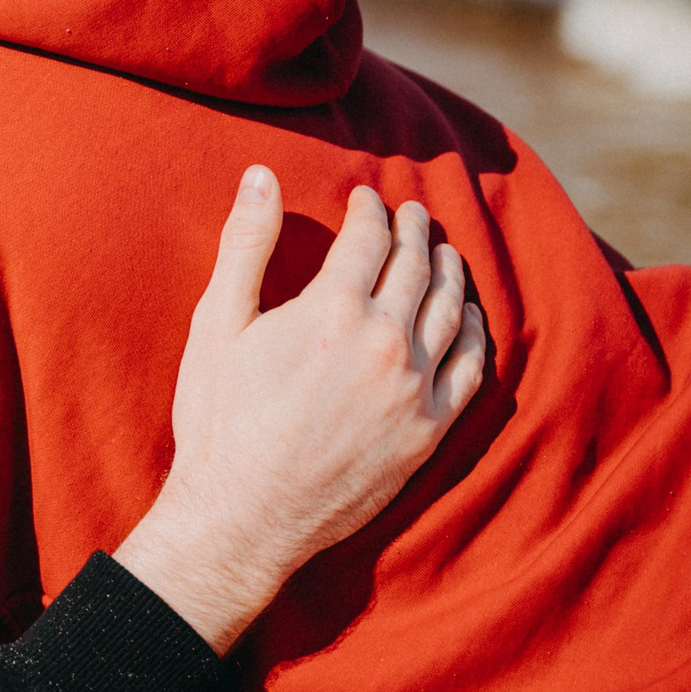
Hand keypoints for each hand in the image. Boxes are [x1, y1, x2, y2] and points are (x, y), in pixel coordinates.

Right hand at [112, 166, 486, 655]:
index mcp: (330, 311)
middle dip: (414, 230)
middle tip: (412, 212)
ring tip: (443, 251)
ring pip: (450, 310)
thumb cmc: (219, 419)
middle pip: (416, 266)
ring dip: (450, 271)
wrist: (243, 517)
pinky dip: (473, 331)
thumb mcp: (217, 324)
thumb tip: (261, 175)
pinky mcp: (429, 430)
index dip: (370, 211)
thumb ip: (245, 245)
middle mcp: (385, 343)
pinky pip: (471, 367)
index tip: (367, 199)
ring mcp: (415, 390)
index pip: (368, 239)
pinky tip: (466, 314)